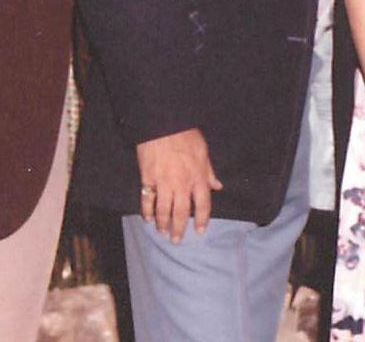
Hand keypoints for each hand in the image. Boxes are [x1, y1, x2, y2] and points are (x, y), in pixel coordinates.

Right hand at [136, 128, 223, 242]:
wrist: (164, 125)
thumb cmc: (186, 135)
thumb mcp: (204, 151)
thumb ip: (209, 172)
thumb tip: (218, 186)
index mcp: (198, 178)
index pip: (202, 205)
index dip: (201, 220)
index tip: (199, 231)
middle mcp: (182, 184)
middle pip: (181, 213)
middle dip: (179, 228)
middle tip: (176, 240)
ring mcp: (164, 183)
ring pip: (164, 210)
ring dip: (163, 224)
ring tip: (163, 233)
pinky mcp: (148, 179)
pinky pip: (147, 200)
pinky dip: (147, 211)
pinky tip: (148, 219)